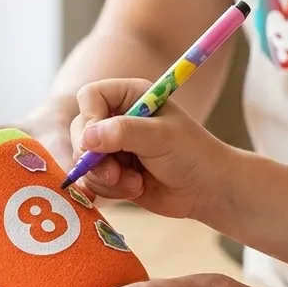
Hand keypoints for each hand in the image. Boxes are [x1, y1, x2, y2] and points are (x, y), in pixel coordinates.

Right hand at [71, 78, 226, 220]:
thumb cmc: (192, 154)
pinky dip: (109, 190)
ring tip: (135, 184)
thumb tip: (87, 138)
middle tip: (115, 174)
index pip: (90, 97)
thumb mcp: (160, 137)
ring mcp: (113, 146)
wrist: (207, 189)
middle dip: (95, 158)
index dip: (90, 119)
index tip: (97, 143)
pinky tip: (134, 190)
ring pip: (84, 161)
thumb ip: (124, 133)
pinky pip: (92, 180)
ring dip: (106, 178)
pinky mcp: (112, 171)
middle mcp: (117, 118)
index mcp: (130, 96)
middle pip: (80, 131)